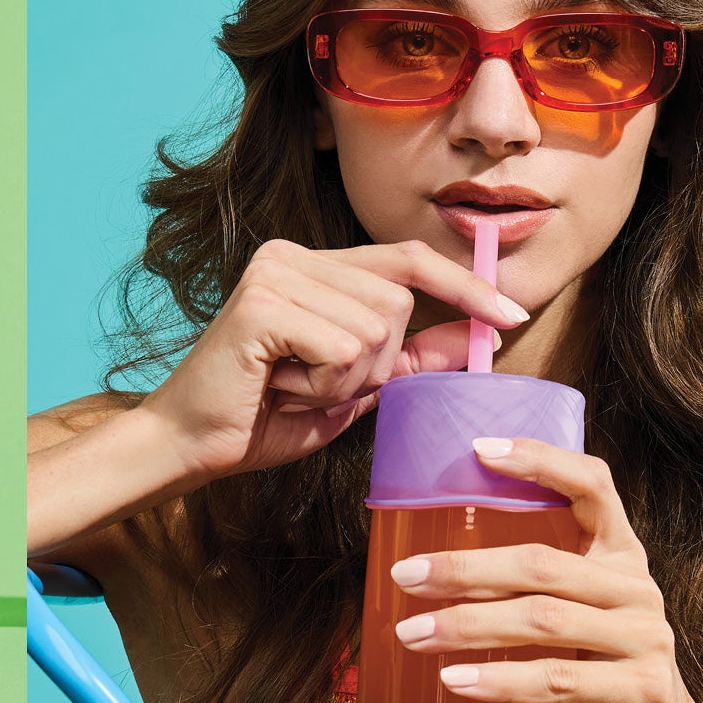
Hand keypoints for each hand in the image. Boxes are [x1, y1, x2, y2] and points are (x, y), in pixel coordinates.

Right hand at [138, 239, 526, 480]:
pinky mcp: (262, 304)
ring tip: (294, 387)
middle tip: (317, 386)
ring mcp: (276, 274)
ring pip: (374, 330)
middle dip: (377, 364)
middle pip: (397, 303)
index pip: (409, 260)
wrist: (189, 447)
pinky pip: (342, 349)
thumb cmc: (266, 415)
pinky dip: (323, 385)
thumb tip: (483, 334)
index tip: (513, 316)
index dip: (465, 287)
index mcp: (315, 263)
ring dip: (345, 381)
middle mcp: (294, 255)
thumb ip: (415, 358)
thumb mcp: (356, 387)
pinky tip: (280, 387)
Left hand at [387, 437, 702, 702]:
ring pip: (543, 619)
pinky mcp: (639, 690)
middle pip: (543, 563)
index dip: (541, 460)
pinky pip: (557, 680)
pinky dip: (500, 680)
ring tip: (412, 633)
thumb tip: (431, 558)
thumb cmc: (595, 664)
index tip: (479, 449)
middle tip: (406, 575)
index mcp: (621, 553)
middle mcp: (636, 587)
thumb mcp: (576, 609)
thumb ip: (534, 580)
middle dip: (466, 568)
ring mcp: (644, 638)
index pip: (592, 485)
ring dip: (467, 626)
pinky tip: (456, 681)